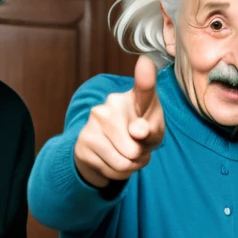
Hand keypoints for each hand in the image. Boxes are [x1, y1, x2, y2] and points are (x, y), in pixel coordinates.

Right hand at [73, 55, 165, 187]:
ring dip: (132, 167)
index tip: (146, 63)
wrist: (107, 151)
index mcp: (135, 99)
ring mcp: (93, 122)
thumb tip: (137, 131)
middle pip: (136, 148)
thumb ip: (152, 129)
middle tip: (136, 147)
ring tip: (127, 156)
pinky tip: (113, 161)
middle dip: (141, 156)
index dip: (145, 77)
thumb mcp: (154, 133)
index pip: (143, 89)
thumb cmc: (139, 135)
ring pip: (124, 163)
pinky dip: (119, 174)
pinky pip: (112, 171)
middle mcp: (111, 105)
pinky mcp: (83, 143)